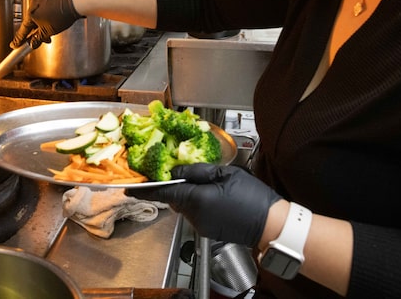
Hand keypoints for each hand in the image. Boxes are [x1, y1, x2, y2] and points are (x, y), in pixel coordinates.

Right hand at [11, 0, 82, 48]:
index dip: (19, 39)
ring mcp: (43, 0)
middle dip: (36, 34)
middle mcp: (35, 5)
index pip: (23, 30)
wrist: (76, 1)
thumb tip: (32, 44)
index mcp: (31, 13)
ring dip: (44, 27)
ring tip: (52, 32)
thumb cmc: (62, 14)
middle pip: (31, 23)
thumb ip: (38, 38)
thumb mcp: (48, 31)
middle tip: (39, 41)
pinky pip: (46, 11)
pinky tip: (56, 22)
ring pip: (40, 17)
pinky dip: (49, 19)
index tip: (14, 45)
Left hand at [127, 164, 281, 246]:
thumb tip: (176, 168)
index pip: (164, 192)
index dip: (145, 189)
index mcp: (197, 198)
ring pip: (183, 205)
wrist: (271, 225)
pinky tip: (214, 196)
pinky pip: (194, 213)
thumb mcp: (225, 174)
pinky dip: (197, 203)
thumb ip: (197, 171)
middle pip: (173, 197)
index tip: (129, 187)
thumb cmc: (252, 197)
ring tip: (206, 183)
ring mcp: (201, 225)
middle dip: (173, 185)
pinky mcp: (207, 231)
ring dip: (187, 193)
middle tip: (179, 171)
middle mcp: (195, 215)